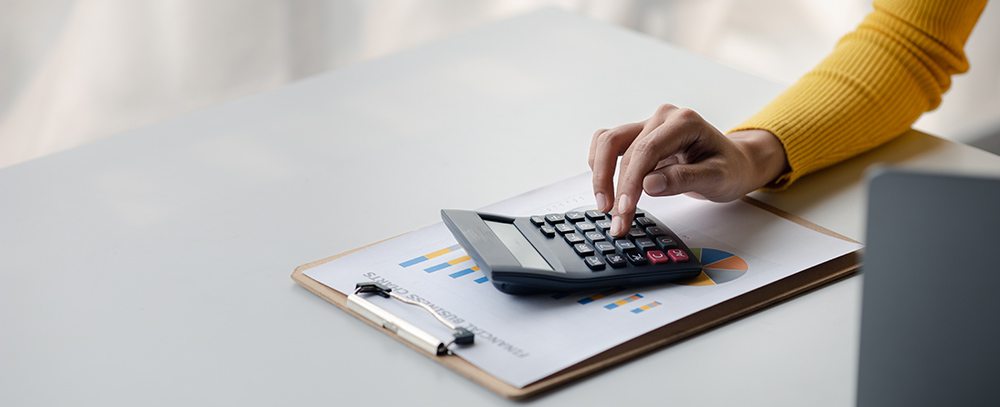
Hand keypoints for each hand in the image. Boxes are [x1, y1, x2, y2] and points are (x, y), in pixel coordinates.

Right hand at [588, 104, 787, 236]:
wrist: (734, 163)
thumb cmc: (729, 169)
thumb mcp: (717, 178)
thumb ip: (684, 179)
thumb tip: (649, 185)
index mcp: (684, 122)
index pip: (646, 150)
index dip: (631, 182)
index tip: (624, 209)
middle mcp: (662, 118)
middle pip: (624, 150)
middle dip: (617, 189)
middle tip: (617, 222)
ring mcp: (648, 124)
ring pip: (608, 142)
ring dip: (601, 175)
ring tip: (605, 206)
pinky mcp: (638, 136)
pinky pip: (607, 143)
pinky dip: (600, 164)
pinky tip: (605, 188)